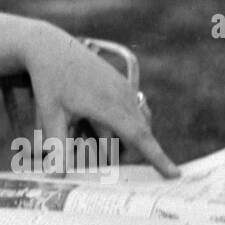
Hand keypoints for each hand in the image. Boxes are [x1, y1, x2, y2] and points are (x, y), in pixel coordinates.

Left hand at [19, 21, 178, 176]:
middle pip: (139, 134)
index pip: (139, 137)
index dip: (158, 157)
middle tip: (116, 167)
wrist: (50, 46)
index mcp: (109, 105)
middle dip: (131, 153)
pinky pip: (131, 109)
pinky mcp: (120, 82)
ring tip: (106, 148)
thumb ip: (58, 147)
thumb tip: (57, 177)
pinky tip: (105, 128)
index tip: (174, 174)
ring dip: (127, 138)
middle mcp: (122, 95)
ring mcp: (123, 87)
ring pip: (136, 122)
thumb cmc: (49, 80)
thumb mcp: (51, 114)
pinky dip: (125, 124)